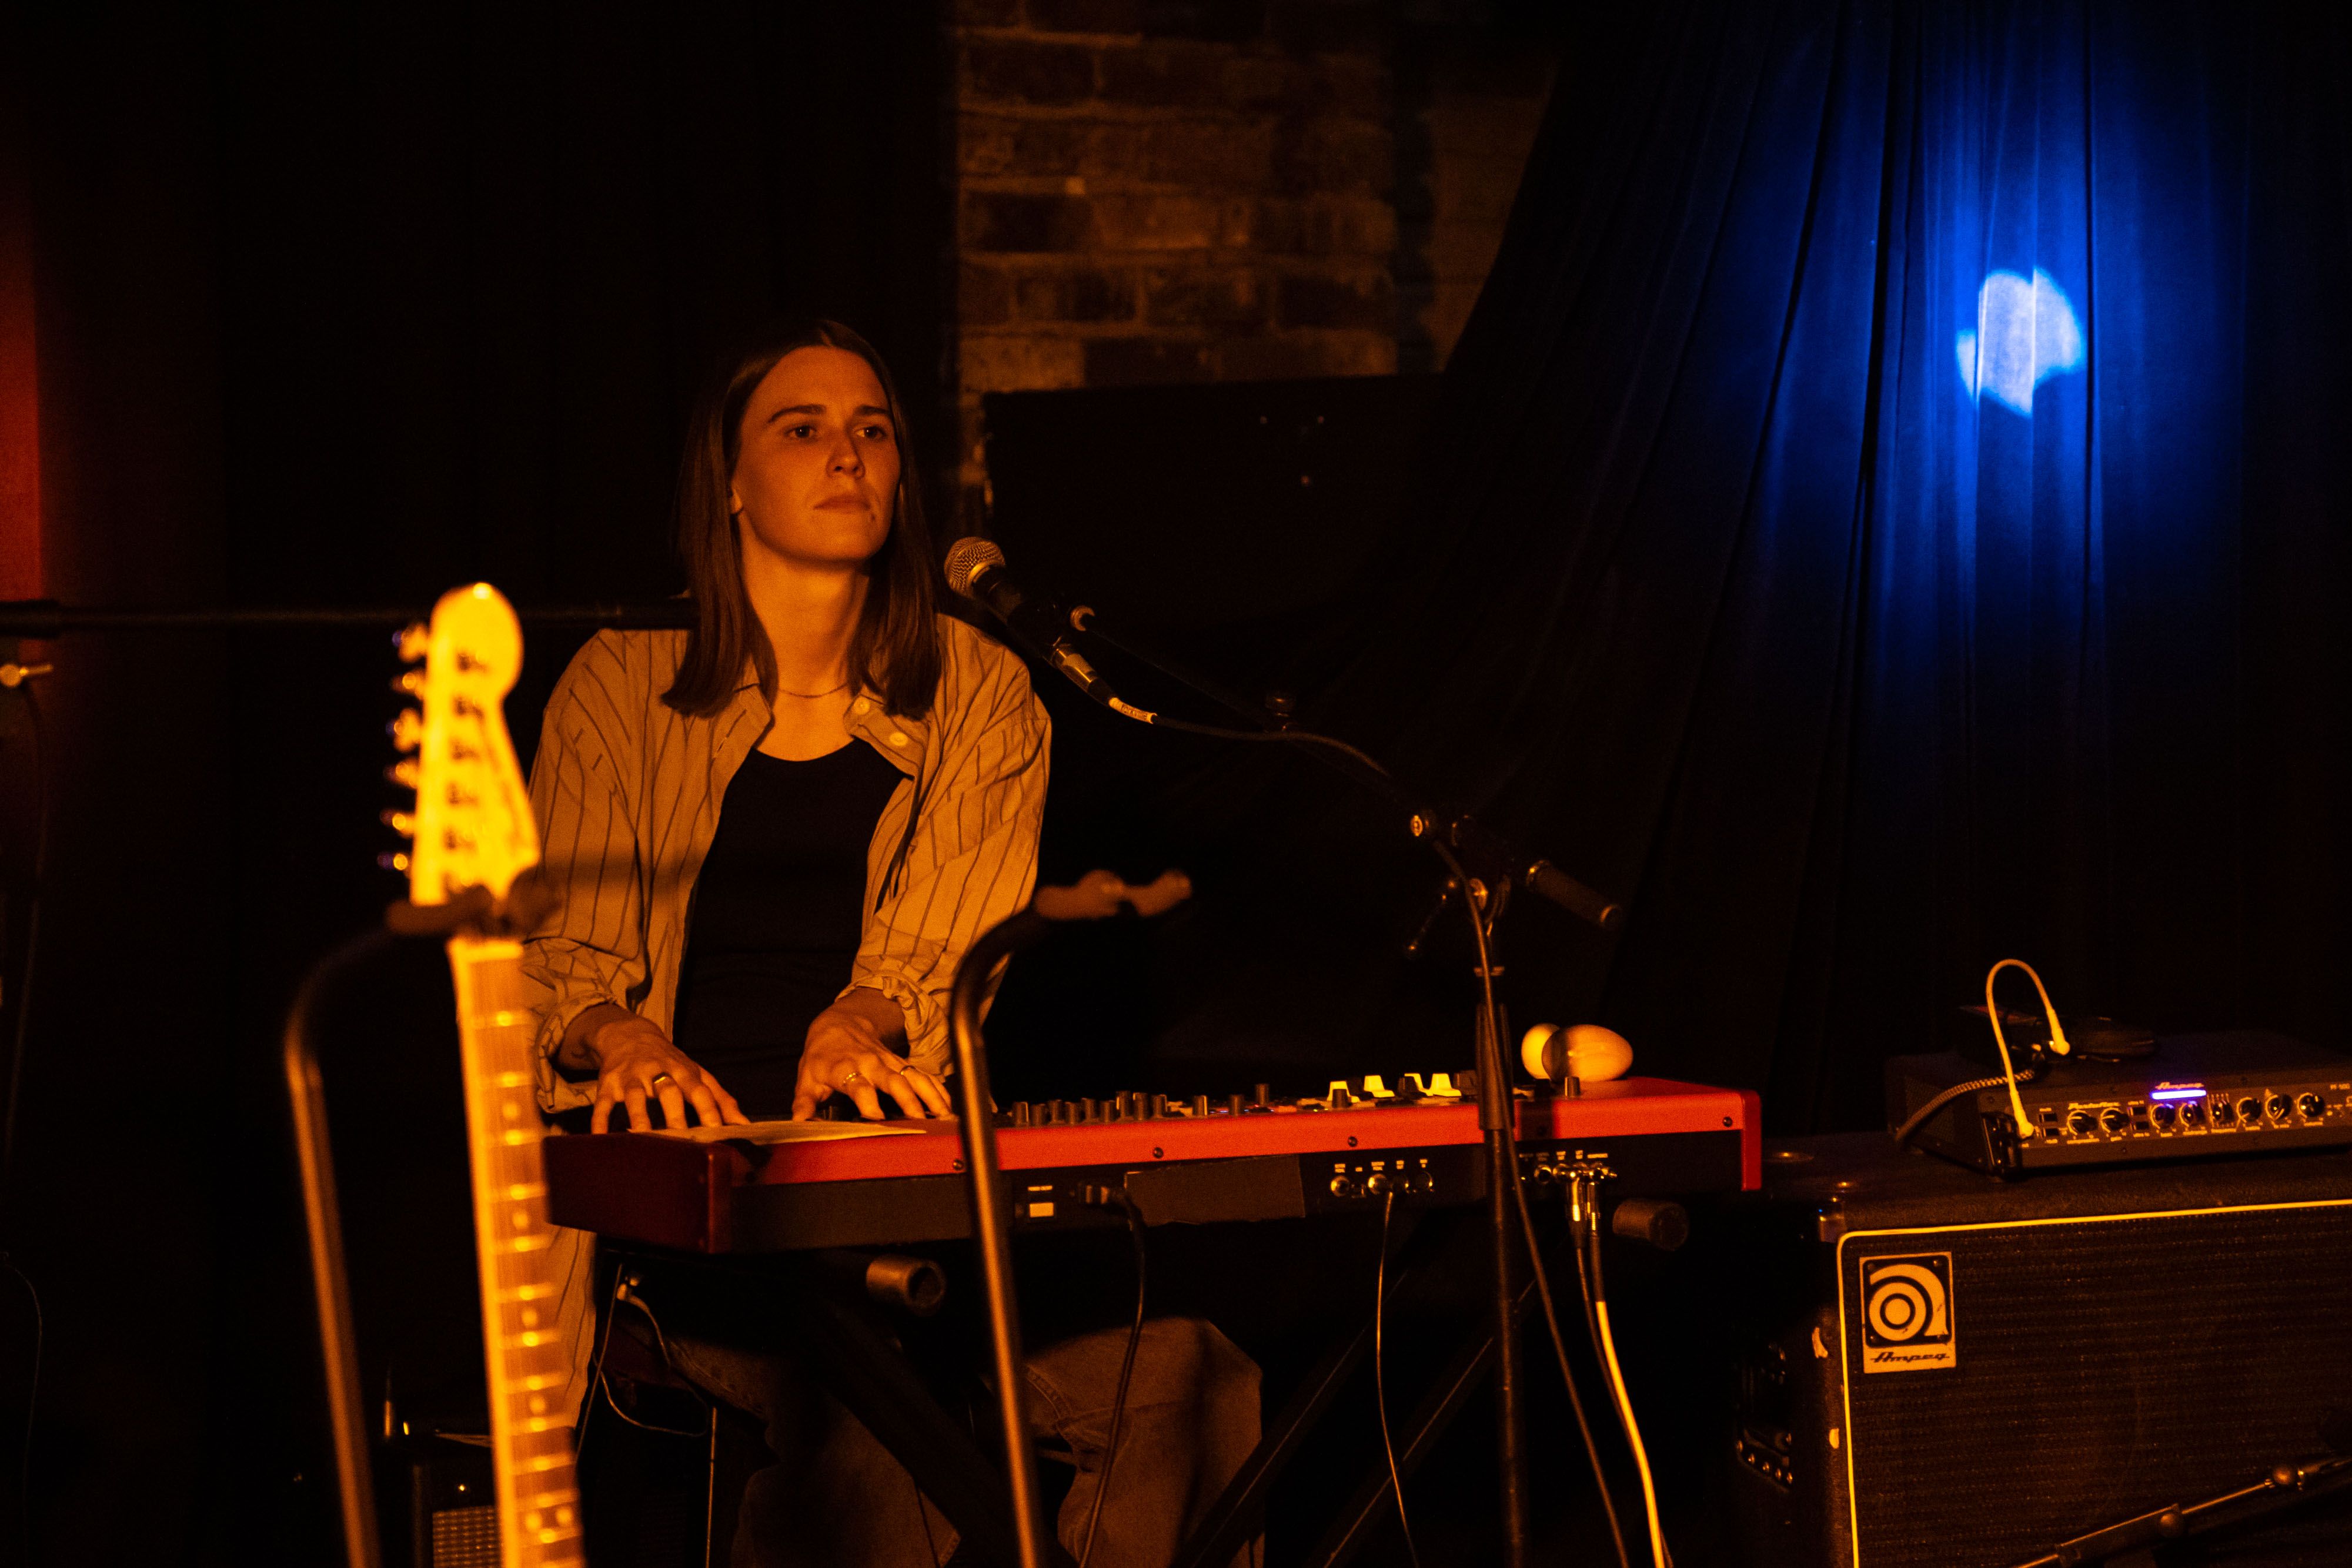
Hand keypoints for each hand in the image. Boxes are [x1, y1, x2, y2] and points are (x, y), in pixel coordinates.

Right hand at [575, 1007, 747, 1133]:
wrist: (629, 1035)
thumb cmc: (670, 1062)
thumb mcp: (697, 1074)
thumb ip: (720, 1099)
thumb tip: (745, 1125)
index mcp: (683, 1070)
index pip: (699, 1090)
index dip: (709, 1110)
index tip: (718, 1131)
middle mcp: (657, 1071)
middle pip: (668, 1092)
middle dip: (675, 1114)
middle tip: (684, 1139)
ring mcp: (630, 1078)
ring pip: (635, 1097)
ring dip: (639, 1116)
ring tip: (643, 1137)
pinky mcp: (607, 1084)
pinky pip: (603, 1103)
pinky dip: (600, 1121)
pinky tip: (600, 1138)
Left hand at [792, 997, 950, 1121]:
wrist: (840, 1023)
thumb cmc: (822, 1056)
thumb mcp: (807, 1078)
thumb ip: (805, 1103)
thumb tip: (799, 1123)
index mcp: (846, 1069)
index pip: (859, 1086)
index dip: (867, 1101)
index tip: (876, 1118)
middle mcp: (871, 1064)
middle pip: (894, 1081)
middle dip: (908, 1099)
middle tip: (919, 1121)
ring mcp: (891, 1062)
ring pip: (914, 1077)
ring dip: (930, 1096)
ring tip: (944, 1116)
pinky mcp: (902, 1063)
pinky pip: (924, 1075)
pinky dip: (938, 1089)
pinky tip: (949, 1106)